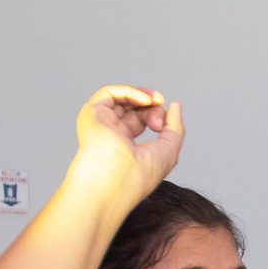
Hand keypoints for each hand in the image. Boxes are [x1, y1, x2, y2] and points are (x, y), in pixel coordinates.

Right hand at [71, 85, 182, 207]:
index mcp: (126, 146)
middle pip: (133, 108)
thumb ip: (175, 127)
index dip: (158, 116)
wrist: (118, 177)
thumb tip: (175, 106)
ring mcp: (101, 123)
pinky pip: (109, 92)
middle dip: (152, 105)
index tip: (164, 126)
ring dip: (142, 94)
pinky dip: (129, 91)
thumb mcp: (169, 150)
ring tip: (155, 99)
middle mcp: (112, 134)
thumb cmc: (141, 173)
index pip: (142, 120)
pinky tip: (145, 100)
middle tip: (159, 114)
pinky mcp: (92, 114)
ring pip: (121, 97)